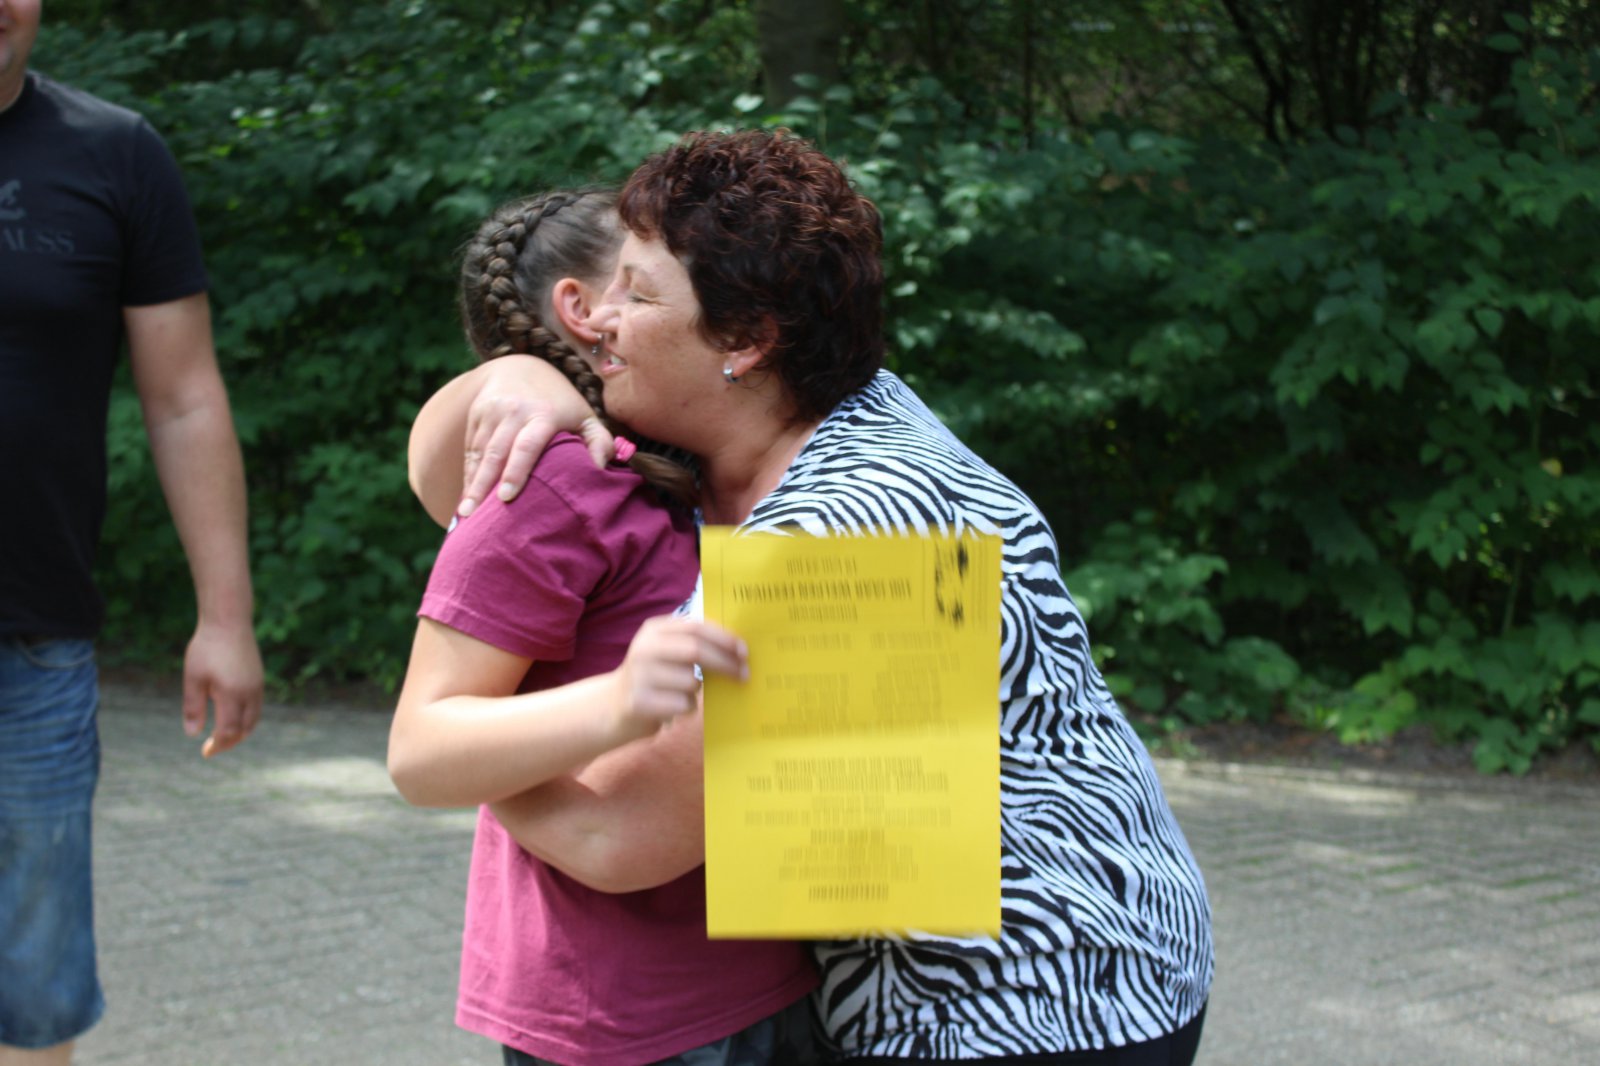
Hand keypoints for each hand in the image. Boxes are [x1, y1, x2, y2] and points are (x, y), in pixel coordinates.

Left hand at [182, 618, 263, 757]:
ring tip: (223, 735)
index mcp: (231, 695)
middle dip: (229, 742)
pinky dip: (246, 719)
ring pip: (253, 720)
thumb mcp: (193, 678)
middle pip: (244, 730)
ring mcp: (257, 687)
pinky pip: (256, 708)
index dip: (217, 745)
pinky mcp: (259, 679)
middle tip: (212, 747)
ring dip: (240, 732)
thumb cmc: (207, 648)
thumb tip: (193, 734)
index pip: (228, 731)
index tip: (205, 752)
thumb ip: (193, 707)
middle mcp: (249, 694)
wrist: (229, 622)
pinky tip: (232, 716)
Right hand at [458, 356, 613, 516]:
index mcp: (543, 414)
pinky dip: (469, 473)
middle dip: (484, 484)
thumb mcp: (585, 417)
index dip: (516, 472)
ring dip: (471, 483)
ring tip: (465, 514)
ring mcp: (492, 411)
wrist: (523, 366)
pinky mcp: (476, 414)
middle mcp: (514, 410)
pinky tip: (466, 497)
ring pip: (479, 453)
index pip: (527, 445)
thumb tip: (602, 469)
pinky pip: (471, 449)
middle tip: (474, 515)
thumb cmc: (561, 403)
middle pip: (496, 452)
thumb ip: (599, 441)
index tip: (506, 497)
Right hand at [609, 617, 746, 734]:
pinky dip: (686, 709)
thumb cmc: (653, 678)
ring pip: (692, 683)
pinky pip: (683, 705)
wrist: (613, 707)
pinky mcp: (640, 702)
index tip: (745, 651)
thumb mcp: (667, 651)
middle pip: (695, 651)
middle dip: (725, 663)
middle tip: (744, 674)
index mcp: (653, 630)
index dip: (724, 638)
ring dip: (698, 692)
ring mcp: (639, 676)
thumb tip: (738, 649)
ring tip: (682, 694)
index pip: (696, 628)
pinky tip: (671, 708)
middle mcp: (644, 649)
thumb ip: (694, 644)